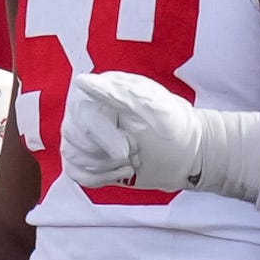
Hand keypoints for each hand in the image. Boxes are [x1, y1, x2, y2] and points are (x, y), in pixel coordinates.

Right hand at [58, 69, 210, 193]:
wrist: (184, 150)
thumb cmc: (172, 123)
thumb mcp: (152, 103)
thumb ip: (117, 92)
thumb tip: (83, 82)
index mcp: (98, 92)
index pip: (83, 114)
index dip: (105, 136)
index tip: (128, 149)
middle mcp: (83, 113)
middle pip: (76, 138)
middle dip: (110, 152)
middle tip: (135, 149)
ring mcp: (79, 137)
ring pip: (75, 157)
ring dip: (108, 165)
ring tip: (131, 159)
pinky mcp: (81, 160)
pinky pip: (77, 174)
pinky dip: (101, 177)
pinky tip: (121, 171)